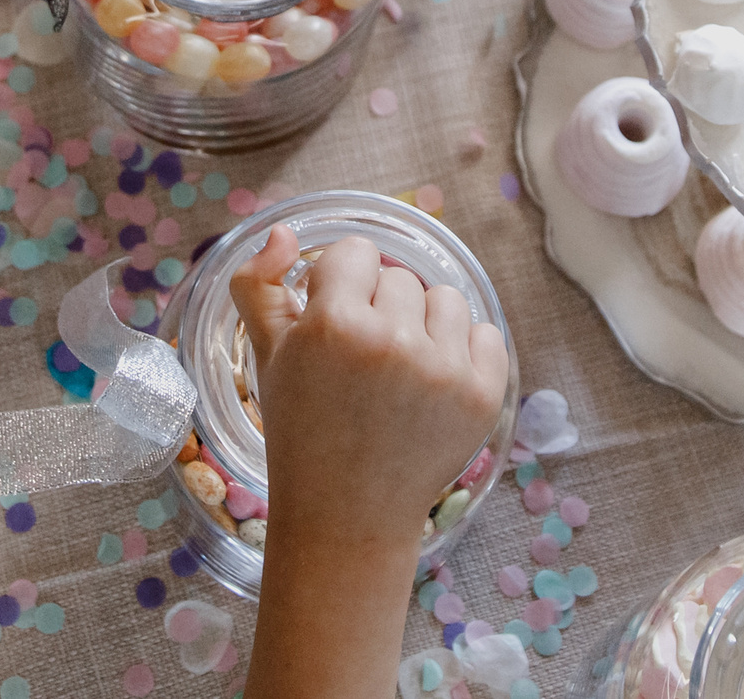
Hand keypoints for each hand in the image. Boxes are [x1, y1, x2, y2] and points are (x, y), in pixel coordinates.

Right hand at [230, 227, 509, 547]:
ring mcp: (443, 369)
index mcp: (334, 324)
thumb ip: (258, 282)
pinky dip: (464, 350)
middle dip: (380, 307)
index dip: (339, 284)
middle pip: (398, 277)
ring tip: (398, 367)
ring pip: (445, 298)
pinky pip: (486, 334)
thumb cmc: (302, 426)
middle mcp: (393, 341)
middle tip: (361, 361)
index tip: (332, 323)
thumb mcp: (266, 353)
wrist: (348, 511)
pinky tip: (432, 382)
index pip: (355, 252)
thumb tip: (284, 231)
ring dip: (424, 322)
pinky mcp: (482, 396)